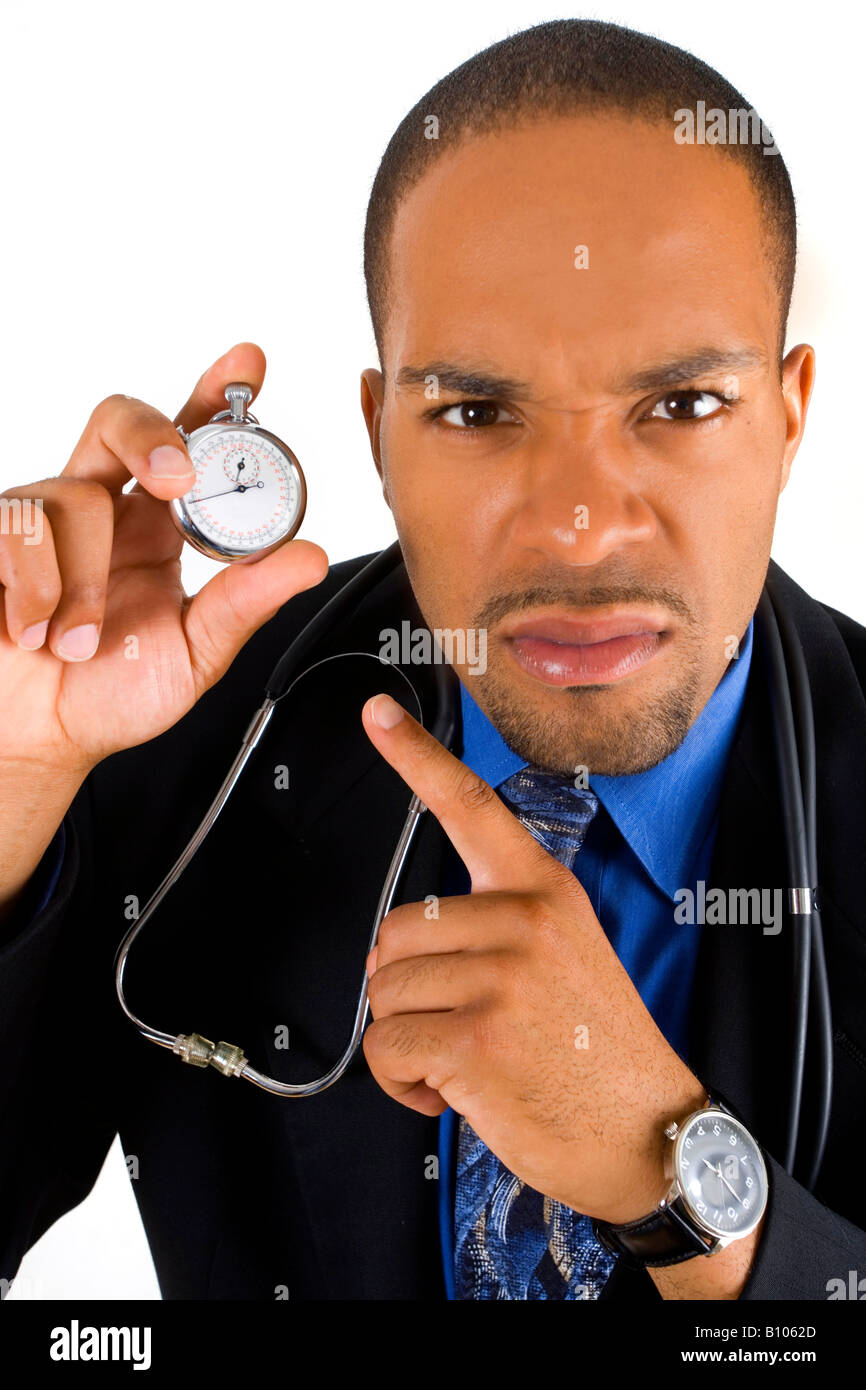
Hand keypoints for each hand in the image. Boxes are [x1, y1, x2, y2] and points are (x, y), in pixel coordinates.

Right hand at [0, 342, 328, 778]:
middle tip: (176, 482)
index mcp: (157, 528)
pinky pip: (15, 530)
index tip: (249, 363)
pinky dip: (36, 590)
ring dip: (87, 579)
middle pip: (119, 420)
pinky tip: (37, 632)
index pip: (188, 441)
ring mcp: (42, 519)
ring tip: (82, 640)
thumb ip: (244, 604)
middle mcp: (102, 509)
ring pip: (72, 495)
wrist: (35, 738)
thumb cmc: (107, 694)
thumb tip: (308, 558)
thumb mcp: (193, 655)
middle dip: (153, 437)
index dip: (215, 394)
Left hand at [360, 691, 707, 1225]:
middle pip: (393, 930)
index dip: (414, 756)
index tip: (375, 712)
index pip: (470, 806)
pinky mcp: (477, 1039)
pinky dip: (401, 1083)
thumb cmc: (597, 1050)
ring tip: (464, 1061)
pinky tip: (451, 1092)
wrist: (648, 1131)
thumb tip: (410, 938)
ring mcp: (501, 978)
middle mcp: (522, 921)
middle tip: (460, 1023)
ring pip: (384, 992)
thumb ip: (498, 925)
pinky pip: (386, 1047)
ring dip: (405, 1041)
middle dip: (407, 988)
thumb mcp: (568, 953)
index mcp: (542, 890)